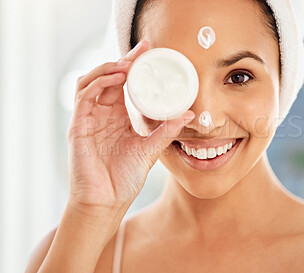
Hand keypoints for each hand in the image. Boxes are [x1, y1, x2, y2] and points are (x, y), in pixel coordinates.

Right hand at [66, 40, 194, 215]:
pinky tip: (116, 77)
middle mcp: (102, 114)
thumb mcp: (150, 149)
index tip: (150, 52)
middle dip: (125, 61)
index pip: (124, 84)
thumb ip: (166, 131)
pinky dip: (98, 82)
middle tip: (143, 50)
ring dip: (109, 68)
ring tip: (129, 63)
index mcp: (118, 118)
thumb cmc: (124, 178)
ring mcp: (88, 118)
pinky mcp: (78, 125)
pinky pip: (84, 96)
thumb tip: (189, 115)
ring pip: (92, 81)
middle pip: (109, 78)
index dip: (135, 67)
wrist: (106, 201)